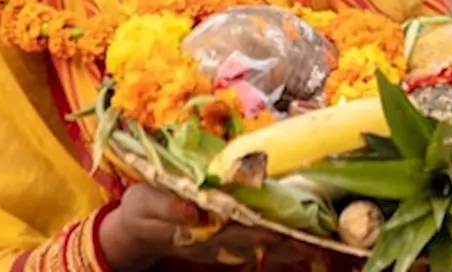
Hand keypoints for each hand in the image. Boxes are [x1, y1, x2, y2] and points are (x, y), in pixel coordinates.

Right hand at [99, 184, 308, 269]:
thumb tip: (195, 212)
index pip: (235, 228)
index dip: (259, 228)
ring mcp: (221, 246)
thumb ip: (169, 207)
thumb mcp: (145, 203)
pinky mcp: (225, 245)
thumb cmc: (140, 211)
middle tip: (313, 239)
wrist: (136, 232)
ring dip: (287, 248)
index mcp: (198, 228)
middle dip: (283, 241)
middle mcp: (215, 241)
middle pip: (255, 241)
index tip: (281, 228)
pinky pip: (256, 249)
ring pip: (260, 248)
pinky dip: (279, 249)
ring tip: (316, 246)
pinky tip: (299, 246)